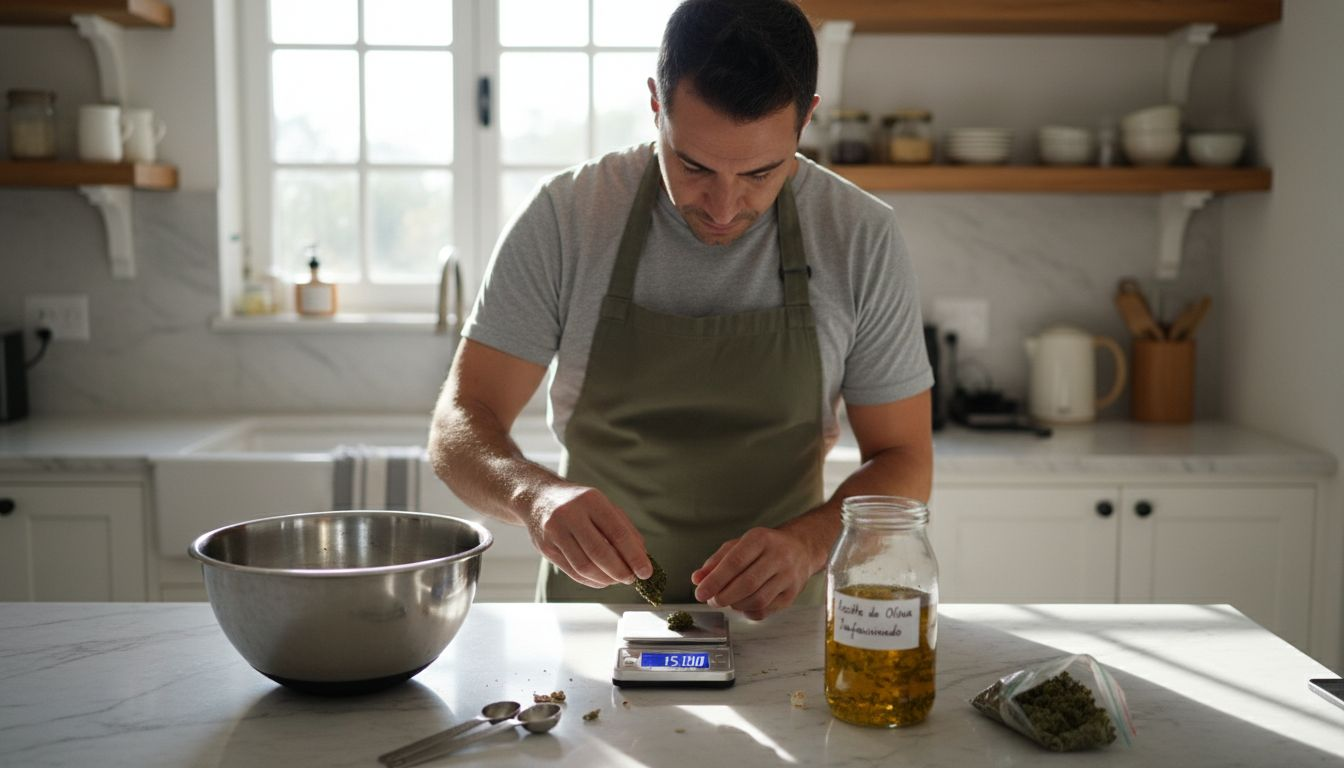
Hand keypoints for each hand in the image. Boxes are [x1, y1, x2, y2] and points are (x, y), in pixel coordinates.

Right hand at [525, 484, 651, 588]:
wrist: (537, 497)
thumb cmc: (577, 503)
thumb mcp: (602, 505)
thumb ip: (623, 528)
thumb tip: (641, 556)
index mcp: (591, 500)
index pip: (617, 533)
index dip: (634, 556)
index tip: (646, 571)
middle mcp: (570, 514)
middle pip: (599, 553)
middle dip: (620, 571)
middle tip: (632, 579)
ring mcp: (555, 532)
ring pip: (584, 566)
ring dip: (606, 579)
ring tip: (617, 580)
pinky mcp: (545, 548)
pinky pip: (572, 571)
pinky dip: (591, 581)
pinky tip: (601, 580)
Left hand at [690, 527, 814, 619]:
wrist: (801, 549)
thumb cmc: (764, 547)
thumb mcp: (739, 545)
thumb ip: (716, 561)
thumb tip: (697, 579)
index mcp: (760, 539)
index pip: (735, 562)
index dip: (715, 580)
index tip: (700, 592)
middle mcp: (778, 556)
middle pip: (747, 583)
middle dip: (723, 596)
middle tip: (712, 600)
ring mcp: (788, 576)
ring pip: (757, 600)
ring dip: (735, 605)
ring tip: (727, 600)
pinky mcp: (792, 594)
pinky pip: (765, 610)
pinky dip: (748, 611)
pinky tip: (743, 604)